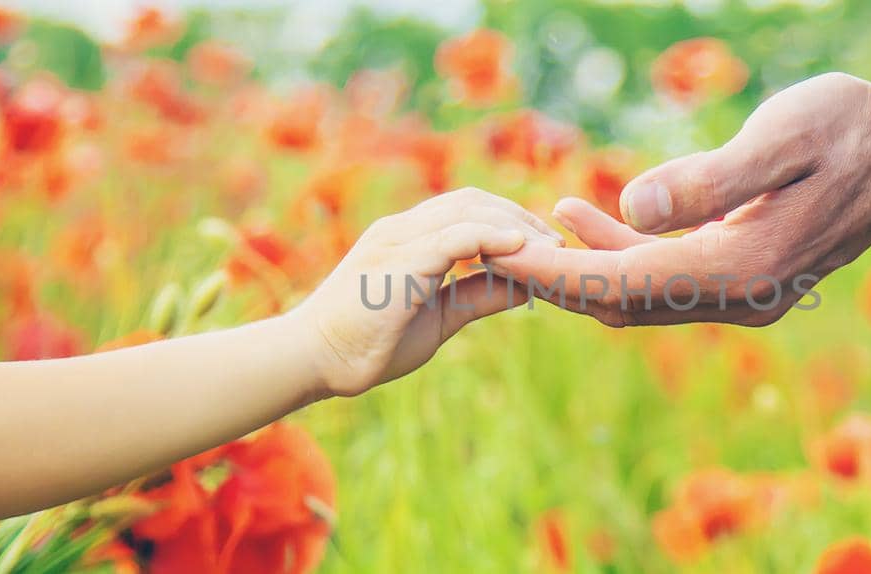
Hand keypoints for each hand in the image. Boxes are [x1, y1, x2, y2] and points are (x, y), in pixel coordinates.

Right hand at [291, 187, 561, 397]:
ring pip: (467, 212)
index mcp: (407, 238)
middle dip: (520, 217)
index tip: (545, 243)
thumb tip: (524, 286)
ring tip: (549, 249)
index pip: (467, 209)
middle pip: (472, 201)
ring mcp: (397, 240)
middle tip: (557, 244)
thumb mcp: (439, 317)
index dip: (510, 220)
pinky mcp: (398, 261)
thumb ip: (477, 295)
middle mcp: (401, 229)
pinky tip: (522, 249)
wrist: (313, 361)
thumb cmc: (369, 344)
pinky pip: (454, 237)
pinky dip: (491, 238)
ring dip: (514, 226)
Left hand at [486, 73, 870, 326]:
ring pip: (642, 296)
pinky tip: (592, 220)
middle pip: (622, 302)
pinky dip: (623, 258)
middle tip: (493, 245)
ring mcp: (745, 294)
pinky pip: (667, 280)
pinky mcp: (747, 276)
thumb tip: (632, 207)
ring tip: (538, 220)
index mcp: (740, 268)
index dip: (553, 273)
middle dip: (556, 278)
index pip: (622, 285)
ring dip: (587, 266)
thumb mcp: (781, 136)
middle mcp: (740, 296)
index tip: (497, 254)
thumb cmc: (849, 129)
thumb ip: (709, 178)